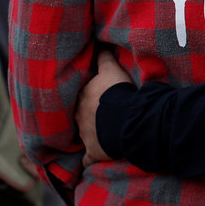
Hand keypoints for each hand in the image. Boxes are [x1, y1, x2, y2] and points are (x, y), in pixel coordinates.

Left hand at [77, 49, 132, 166]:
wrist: (125, 119)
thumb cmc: (117, 92)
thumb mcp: (111, 69)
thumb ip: (104, 57)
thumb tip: (99, 44)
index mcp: (82, 97)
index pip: (80, 95)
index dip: (86, 95)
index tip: (91, 96)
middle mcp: (79, 116)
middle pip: (78, 115)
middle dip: (85, 115)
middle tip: (95, 114)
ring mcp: (85, 136)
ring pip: (82, 135)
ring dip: (88, 134)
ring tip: (97, 134)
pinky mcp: (93, 152)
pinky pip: (87, 159)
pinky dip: (89, 160)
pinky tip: (90, 161)